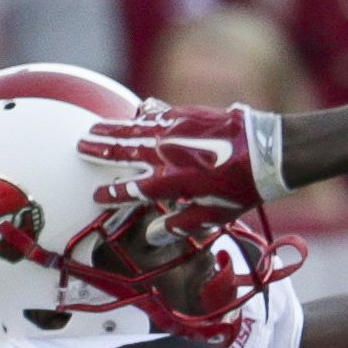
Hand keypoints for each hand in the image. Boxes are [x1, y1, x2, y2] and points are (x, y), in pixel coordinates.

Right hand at [79, 101, 286, 231]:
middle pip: (124, 151)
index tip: (97, 197)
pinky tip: (135, 112)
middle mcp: (167, 154)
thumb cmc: (241, 189)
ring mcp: (176, 130)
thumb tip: (153, 235)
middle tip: (80, 147)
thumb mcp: (213, 216)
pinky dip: (143, 114)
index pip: (131, 189)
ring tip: (93, 129)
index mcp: (170, 182)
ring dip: (112, 129)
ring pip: (135, 128)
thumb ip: (181, 224)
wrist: (266, 152)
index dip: (112, 193)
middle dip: (100, 151)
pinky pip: (158, 113)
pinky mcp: (187, 114)